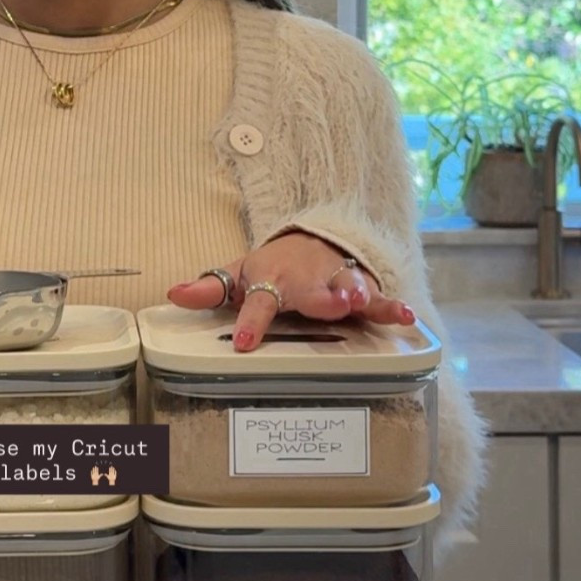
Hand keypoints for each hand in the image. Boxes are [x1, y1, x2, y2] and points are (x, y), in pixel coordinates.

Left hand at [166, 231, 416, 352]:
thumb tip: (172, 294)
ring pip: (348, 290)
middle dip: (322, 299)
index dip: (250, 323)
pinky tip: (408, 317)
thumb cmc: (272, 266)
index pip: (258, 303)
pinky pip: (378, 300)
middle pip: (312, 293)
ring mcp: (334, 284)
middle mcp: (304, 281)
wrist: (312, 238)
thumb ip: (208, 288)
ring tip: (365, 301)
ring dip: (356, 295)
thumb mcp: (238, 274)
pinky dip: (393, 307)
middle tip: (333, 307)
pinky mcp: (360, 289)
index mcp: (270, 280)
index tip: (242, 342)